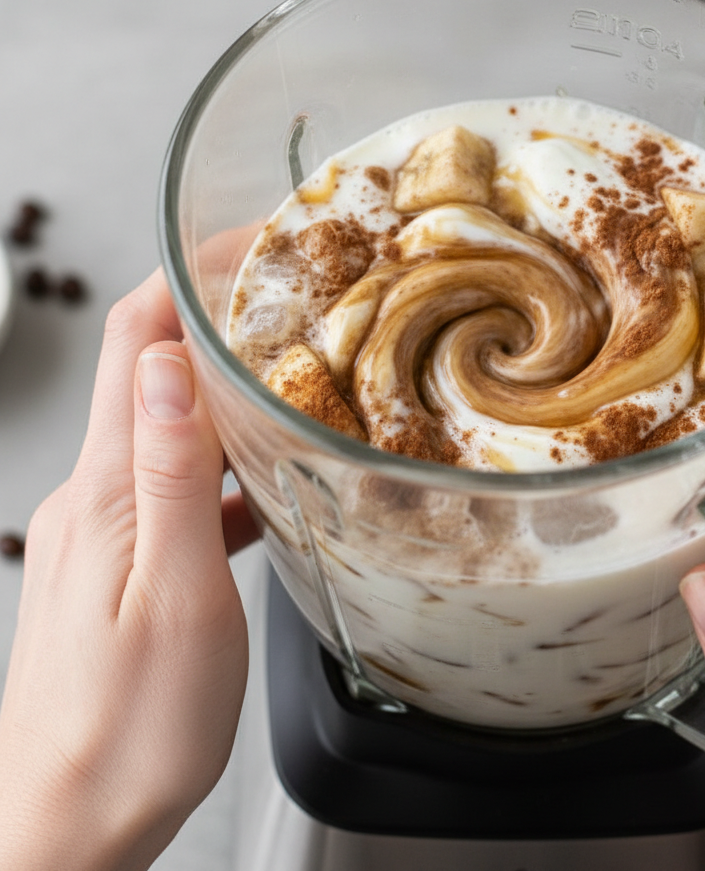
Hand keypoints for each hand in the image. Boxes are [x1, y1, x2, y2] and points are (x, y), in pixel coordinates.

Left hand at [0, 270, 258, 870]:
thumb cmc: (126, 730)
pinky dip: (220, 459)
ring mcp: (107, 529)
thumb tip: (173, 367)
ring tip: (291, 373)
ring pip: (167, 426)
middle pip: (151, 372)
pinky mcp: (124, 564)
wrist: (64, 826)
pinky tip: (265, 480)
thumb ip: (174, 476)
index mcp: (110, 490)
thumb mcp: (176, 598)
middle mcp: (97, 496)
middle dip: (214, 319)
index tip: (242, 240)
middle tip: (287, 299)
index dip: (184, 278)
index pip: (138, 345)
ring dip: (222, 387)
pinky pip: (175, 485)